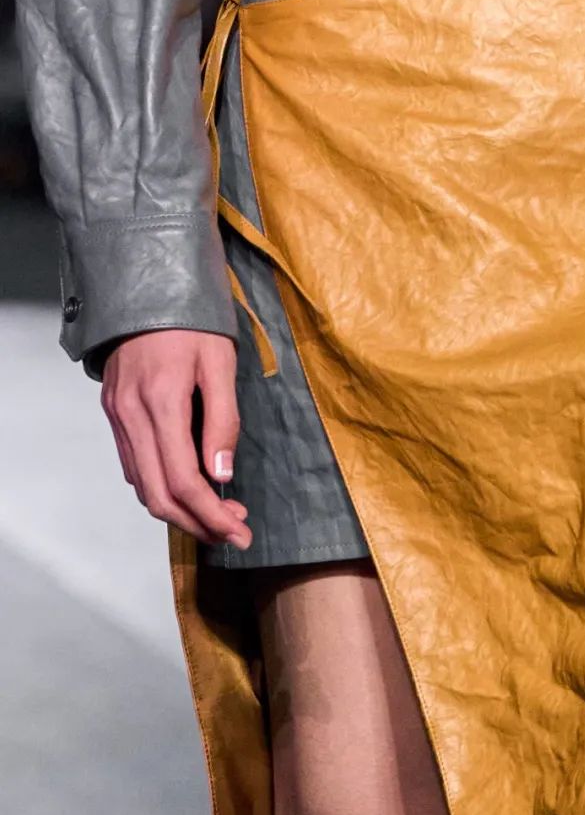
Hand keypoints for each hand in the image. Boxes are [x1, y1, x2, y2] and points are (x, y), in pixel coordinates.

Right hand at [101, 330, 252, 548]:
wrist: (145, 283)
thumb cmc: (191, 319)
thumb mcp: (220, 362)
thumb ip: (223, 420)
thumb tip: (222, 476)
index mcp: (160, 403)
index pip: (182, 481)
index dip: (211, 516)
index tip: (240, 531)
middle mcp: (131, 415)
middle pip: (157, 495)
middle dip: (197, 524)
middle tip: (233, 531)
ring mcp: (117, 415)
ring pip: (142, 485)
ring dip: (180, 509)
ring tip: (220, 513)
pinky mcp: (114, 411)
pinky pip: (134, 464)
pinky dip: (160, 485)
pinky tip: (191, 485)